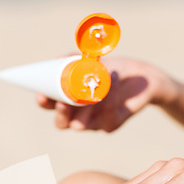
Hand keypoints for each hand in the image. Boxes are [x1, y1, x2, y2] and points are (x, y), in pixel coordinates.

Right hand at [36, 57, 176, 131]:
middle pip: (62, 123)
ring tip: (102, 80)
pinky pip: (106, 120)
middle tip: (63, 103)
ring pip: (83, 123)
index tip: (42, 96)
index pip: (50, 105)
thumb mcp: (92, 59)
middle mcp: (78, 114)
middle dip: (61, 114)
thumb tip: (59, 59)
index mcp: (69, 98)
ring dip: (89, 104)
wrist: (141, 78)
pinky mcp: (111, 124)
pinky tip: (114, 80)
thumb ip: (73, 58)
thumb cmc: (112, 68)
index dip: (44, 102)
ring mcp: (94, 122)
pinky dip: (110, 101)